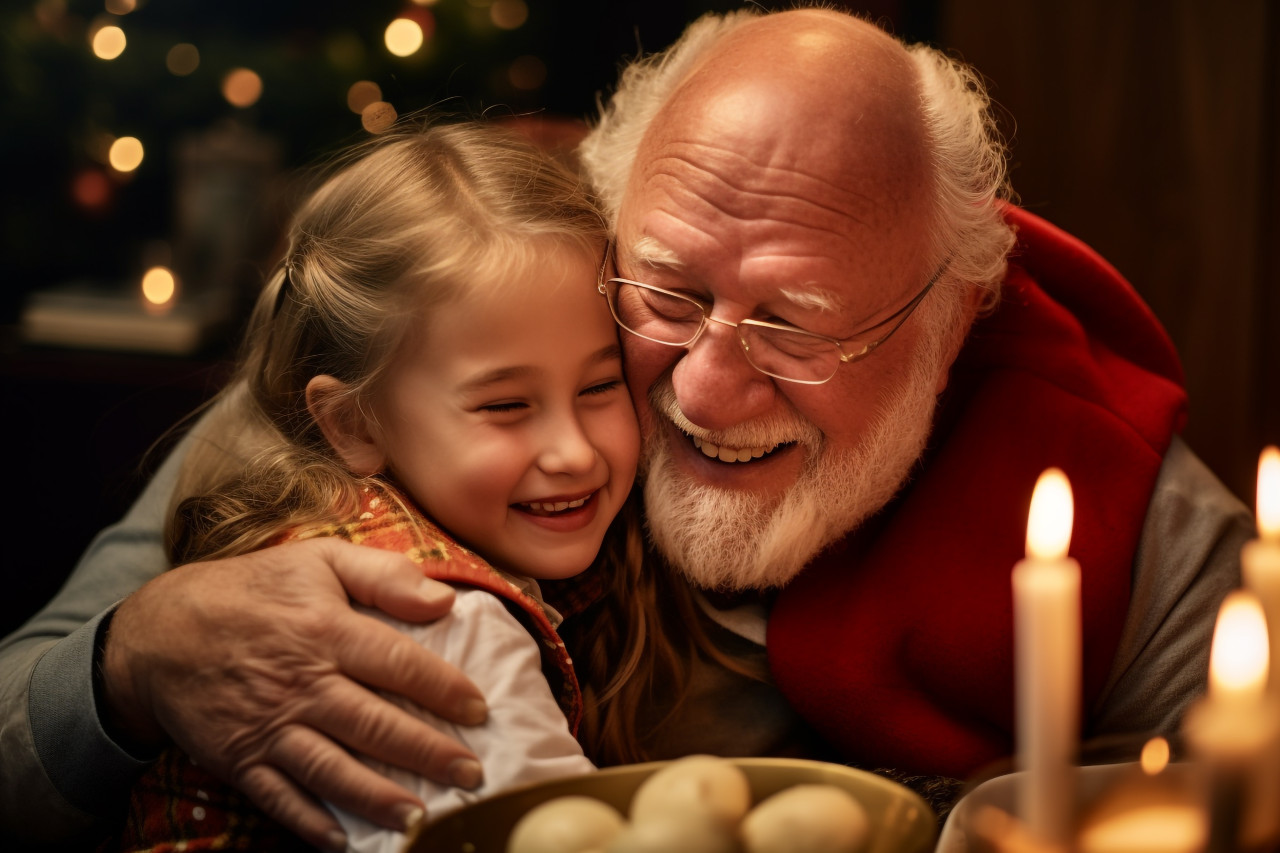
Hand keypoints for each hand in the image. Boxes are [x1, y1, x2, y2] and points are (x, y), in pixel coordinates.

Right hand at [99, 538, 487, 850]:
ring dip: (379, 798)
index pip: (398, 664)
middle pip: (374, 725)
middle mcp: (302, 684)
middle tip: (471, 774)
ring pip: (333, 769)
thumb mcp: (318, 560)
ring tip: (422, 819)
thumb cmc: (253, 591)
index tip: (478, 710)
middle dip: (427, 754)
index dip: (443, 688)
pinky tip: (345, 841)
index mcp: (326, 631)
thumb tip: (443, 599)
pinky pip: (280, 797)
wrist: (160, 632)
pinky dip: (311, 823)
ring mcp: (269, 726)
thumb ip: (384, 575)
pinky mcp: (240, 758)